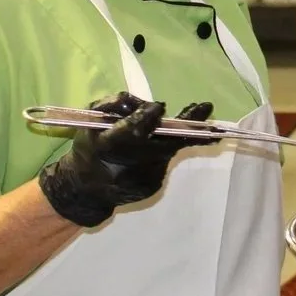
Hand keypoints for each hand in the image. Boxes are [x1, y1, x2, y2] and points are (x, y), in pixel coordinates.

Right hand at [38, 94, 216, 227]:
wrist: (88, 189)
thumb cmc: (89, 149)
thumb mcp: (91, 121)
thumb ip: (113, 106)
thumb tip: (148, 105)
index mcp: (107, 146)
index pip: (130, 132)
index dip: (146, 120)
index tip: (159, 107)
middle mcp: (128, 166)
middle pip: (163, 145)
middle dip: (186, 125)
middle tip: (207, 107)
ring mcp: (143, 179)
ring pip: (168, 151)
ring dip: (184, 131)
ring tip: (200, 110)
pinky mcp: (153, 185)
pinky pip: (164, 160)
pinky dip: (167, 146)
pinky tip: (166, 137)